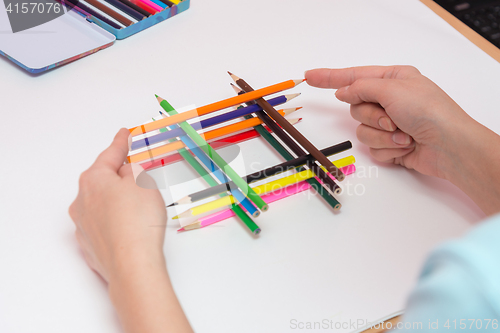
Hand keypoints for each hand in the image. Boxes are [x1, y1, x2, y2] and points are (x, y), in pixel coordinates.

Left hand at [69, 128, 166, 281]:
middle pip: (103, 181)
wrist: (132, 265)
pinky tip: (130, 229)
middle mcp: (81, 201)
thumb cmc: (138, 222)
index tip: (124, 134)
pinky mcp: (89, 245)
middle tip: (139, 177)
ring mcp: (83, 225)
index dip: (121, 143)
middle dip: (120, 178)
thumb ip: (134, 170)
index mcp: (93, 180)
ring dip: (118, 203)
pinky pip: (103, 226)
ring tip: (141, 211)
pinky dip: (115, 223)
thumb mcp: (144, 183)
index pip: (110, 154)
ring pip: (102, 204)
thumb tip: (126, 173)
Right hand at [305, 66, 499, 215]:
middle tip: (392, 119)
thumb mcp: (391, 90)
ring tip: (403, 134)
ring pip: (362, 130)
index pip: (353, 77)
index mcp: (392, 80)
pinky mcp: (390, 145)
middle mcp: (390, 100)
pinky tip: (406, 146)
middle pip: (356, 107)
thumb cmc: (428, 111)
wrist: (449, 147)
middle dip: (372, 116)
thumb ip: (360, 88)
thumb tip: (342, 92)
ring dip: (382, 135)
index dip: (329, 78)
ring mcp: (390, 124)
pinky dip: (388, 148)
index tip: (309, 76)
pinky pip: (372, 147)